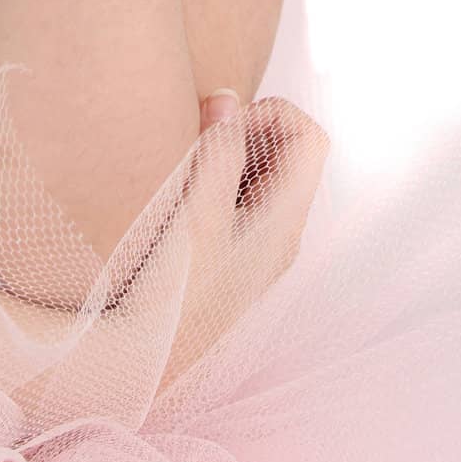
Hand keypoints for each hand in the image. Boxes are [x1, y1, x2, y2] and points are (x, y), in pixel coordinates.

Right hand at [158, 94, 329, 390]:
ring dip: (233, 152)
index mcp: (285, 221)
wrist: (148, 362)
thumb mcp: (196, 217)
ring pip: (266, 173)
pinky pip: (244, 197)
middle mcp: (282, 232)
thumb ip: (218, 155)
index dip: (274, 115)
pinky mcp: (236, 255)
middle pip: (292, 151)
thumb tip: (230, 99)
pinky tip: (185, 189)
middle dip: (252, 129)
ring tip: (191, 160)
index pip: (312, 138)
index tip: (228, 124)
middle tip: (204, 136)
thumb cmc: (175, 294)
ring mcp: (261, 245)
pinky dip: (221, 178)